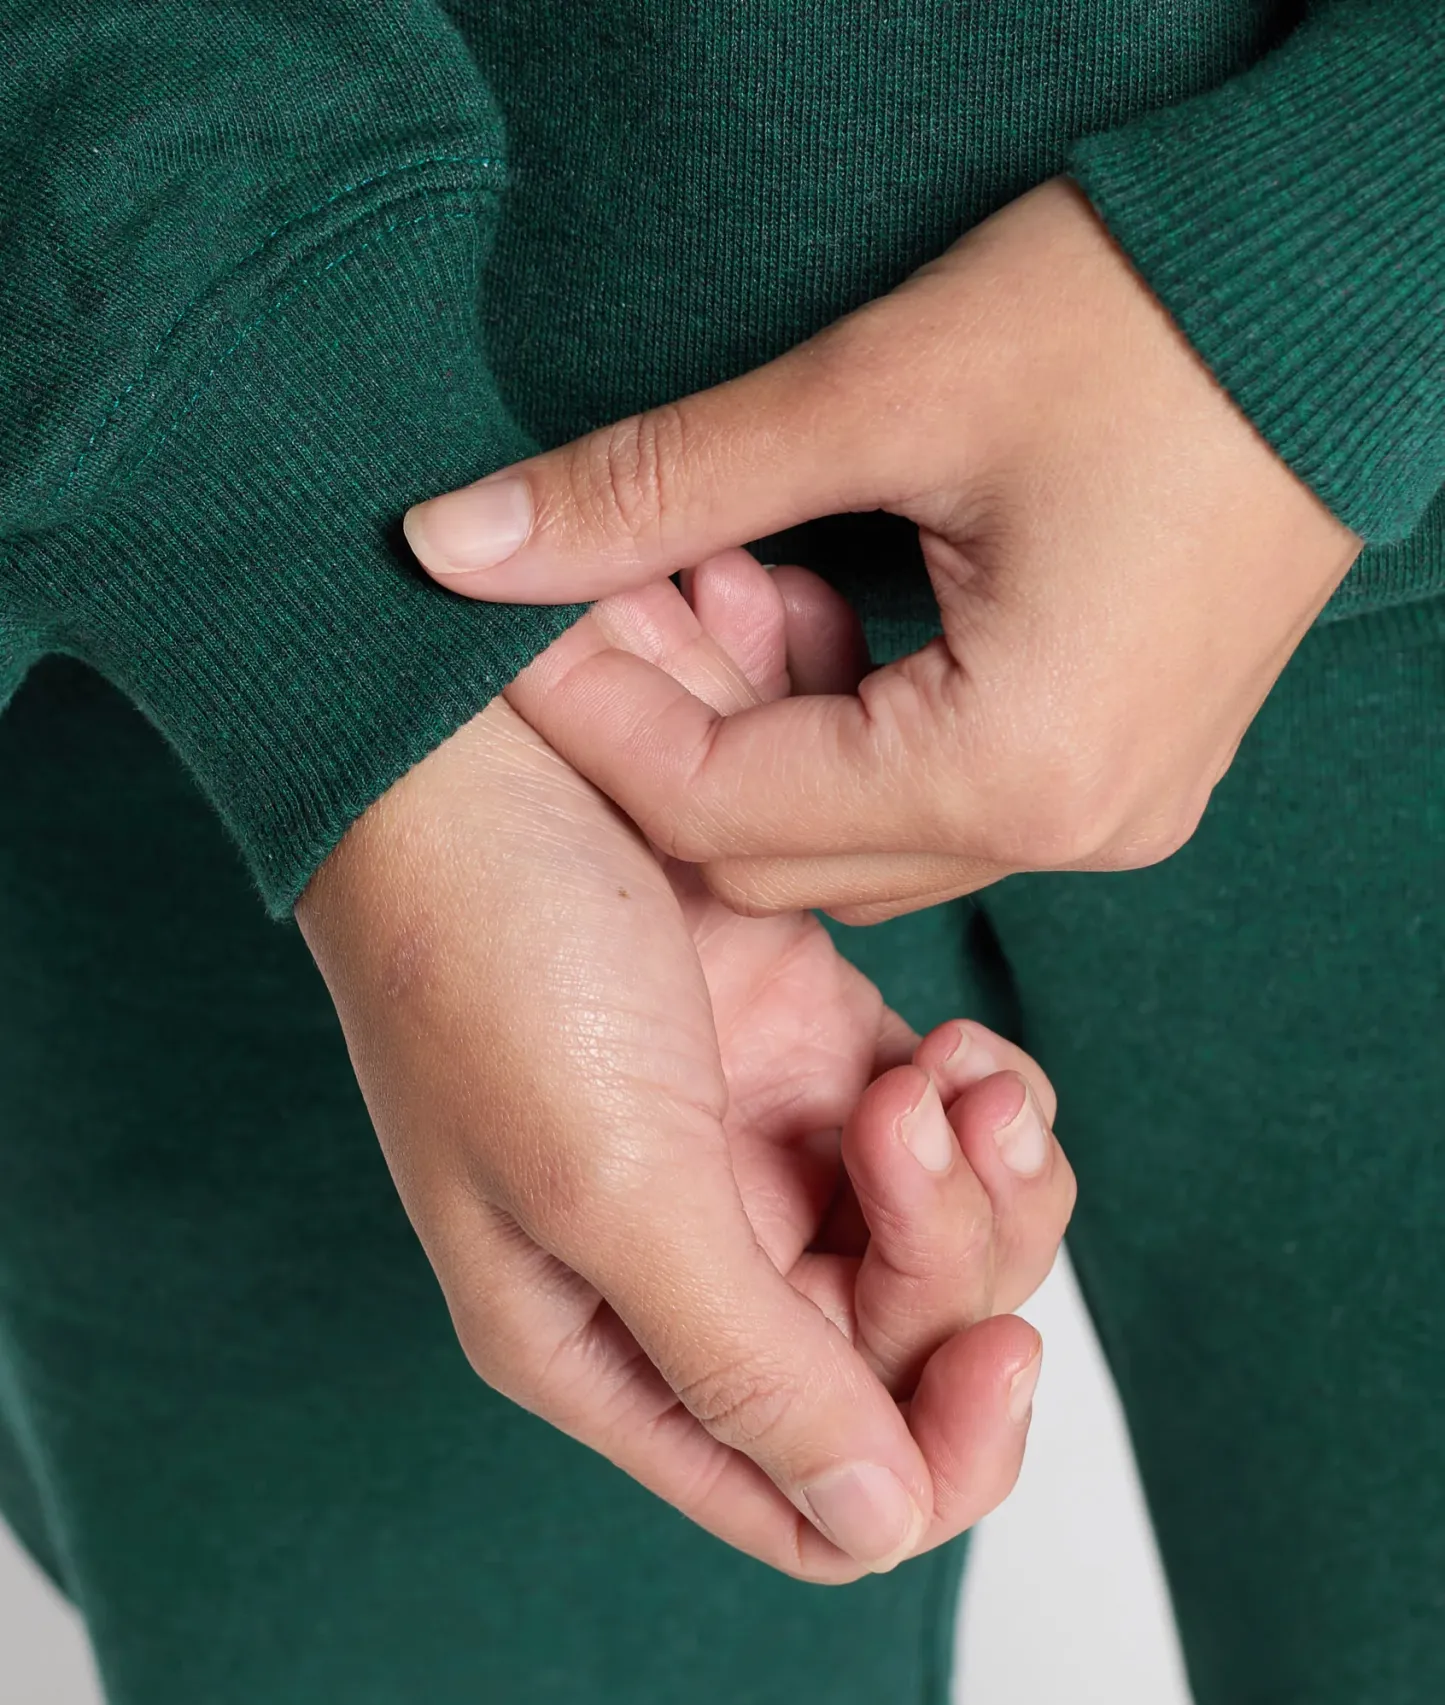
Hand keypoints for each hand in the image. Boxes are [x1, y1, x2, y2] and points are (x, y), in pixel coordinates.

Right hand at [297, 589, 1073, 1580]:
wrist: (467, 731)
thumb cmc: (484, 948)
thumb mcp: (601, 1181)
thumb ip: (740, 1361)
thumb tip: (875, 1523)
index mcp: (601, 1333)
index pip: (807, 1491)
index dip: (928, 1451)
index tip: (995, 1351)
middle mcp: (684, 1253)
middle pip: (896, 1351)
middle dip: (949, 1256)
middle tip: (910, 1118)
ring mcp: (749, 1140)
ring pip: (942, 1239)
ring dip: (979, 1174)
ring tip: (942, 1069)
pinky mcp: (800, 1036)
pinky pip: (944, 1123)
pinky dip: (974, 1098)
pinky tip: (947, 1042)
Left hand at [403, 177, 1363, 920]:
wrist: (1346, 286)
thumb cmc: (1149, 318)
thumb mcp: (875, 391)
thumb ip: (656, 488)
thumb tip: (458, 546)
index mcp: (1018, 769)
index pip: (718, 810)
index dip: (589, 718)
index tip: (500, 625)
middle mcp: (1069, 829)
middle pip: (777, 847)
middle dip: (661, 729)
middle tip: (595, 594)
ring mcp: (1103, 810)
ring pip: (848, 834)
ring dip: (746, 729)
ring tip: (702, 582)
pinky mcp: (1112, 764)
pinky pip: (926, 800)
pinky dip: (834, 727)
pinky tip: (805, 612)